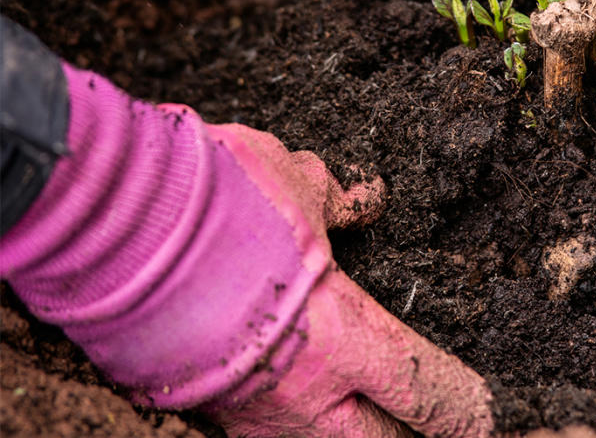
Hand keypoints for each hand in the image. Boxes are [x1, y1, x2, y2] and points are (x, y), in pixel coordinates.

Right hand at [200, 123, 494, 437]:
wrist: (107, 224)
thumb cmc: (211, 198)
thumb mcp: (294, 182)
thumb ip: (338, 201)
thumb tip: (367, 198)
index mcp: (342, 334)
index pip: (428, 393)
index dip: (468, 409)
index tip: (489, 413)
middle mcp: (302, 391)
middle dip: (413, 437)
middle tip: (425, 413)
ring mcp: (248, 413)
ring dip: (353, 432)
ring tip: (366, 405)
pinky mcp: (202, 412)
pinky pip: (268, 435)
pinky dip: (298, 422)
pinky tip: (305, 394)